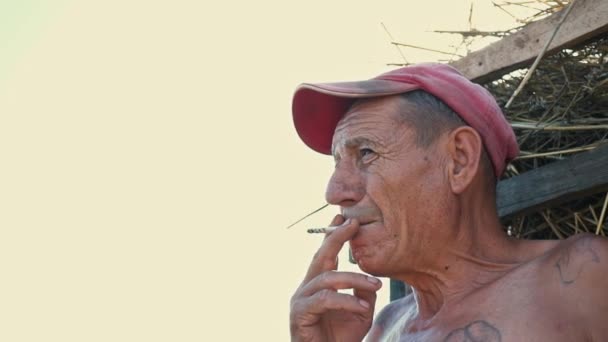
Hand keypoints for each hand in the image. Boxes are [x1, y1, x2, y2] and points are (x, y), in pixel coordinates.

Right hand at [290, 215, 381, 341]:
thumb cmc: (341, 339)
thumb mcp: (360, 312)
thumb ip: (363, 292)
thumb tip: (371, 277)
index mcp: (319, 285)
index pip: (325, 255)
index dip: (334, 235)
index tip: (346, 218)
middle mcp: (307, 288)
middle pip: (320, 257)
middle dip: (335, 237)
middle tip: (351, 223)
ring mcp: (301, 300)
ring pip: (327, 278)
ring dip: (354, 278)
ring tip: (376, 285)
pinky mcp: (299, 314)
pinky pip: (324, 300)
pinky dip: (346, 301)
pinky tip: (363, 307)